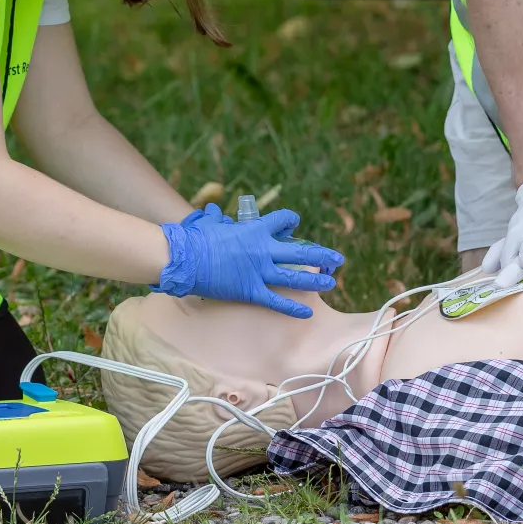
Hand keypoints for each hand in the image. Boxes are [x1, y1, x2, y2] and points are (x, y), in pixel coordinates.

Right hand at [154, 204, 343, 318]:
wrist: (185, 258)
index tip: (294, 225)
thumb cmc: (196, 238)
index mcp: (255, 229)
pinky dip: (293, 307)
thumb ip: (217, 219)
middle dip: (321, 254)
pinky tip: (308, 311)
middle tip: (337, 258)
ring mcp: (259, 271)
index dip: (291, 221)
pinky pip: (277, 300)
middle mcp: (263, 249)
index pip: (284, 220)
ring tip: (332, 282)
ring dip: (316, 279)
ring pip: (295, 276)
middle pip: (300, 251)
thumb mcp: (210, 223)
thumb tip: (212, 212)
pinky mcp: (250, 291)